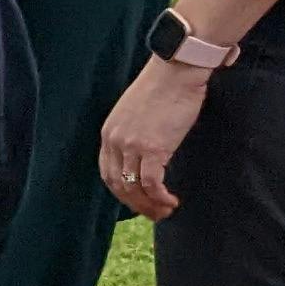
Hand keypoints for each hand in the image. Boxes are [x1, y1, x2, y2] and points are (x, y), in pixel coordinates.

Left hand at [100, 55, 215, 218]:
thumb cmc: (164, 89)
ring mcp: (132, 145)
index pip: (107, 173)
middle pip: (117, 185)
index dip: (122, 192)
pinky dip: (160, 197)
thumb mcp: (137, 114)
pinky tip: (171, 201)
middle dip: (136, 204)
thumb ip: (134, 135)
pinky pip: (152, 183)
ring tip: (164, 211)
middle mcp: (115, 141)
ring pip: (134, 188)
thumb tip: (146, 154)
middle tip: (153, 214)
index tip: (138, 201)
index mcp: (108, 133)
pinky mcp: (153, 147)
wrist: (176, 71)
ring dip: (149, 205)